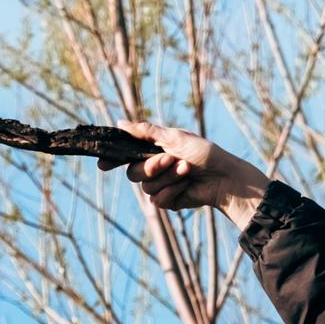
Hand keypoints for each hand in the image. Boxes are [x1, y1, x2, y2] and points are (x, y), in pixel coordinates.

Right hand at [99, 120, 268, 228]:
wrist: (222, 178)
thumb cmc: (204, 153)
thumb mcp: (174, 137)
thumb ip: (146, 133)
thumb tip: (120, 123)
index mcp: (153, 149)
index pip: (126, 154)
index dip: (112, 159)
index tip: (102, 162)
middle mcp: (153, 167)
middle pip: (132, 173)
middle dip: (152, 166)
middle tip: (171, 159)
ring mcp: (159, 185)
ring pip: (146, 187)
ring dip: (167, 178)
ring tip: (186, 170)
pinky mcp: (167, 201)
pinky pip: (157, 200)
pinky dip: (172, 191)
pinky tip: (186, 186)